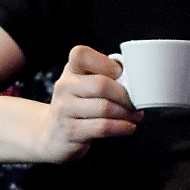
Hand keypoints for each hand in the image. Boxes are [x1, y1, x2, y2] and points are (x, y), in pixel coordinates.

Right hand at [37, 46, 142, 162]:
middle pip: (101, 85)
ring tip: (135, 115)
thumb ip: (105, 76)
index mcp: (71, 70)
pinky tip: (128, 127)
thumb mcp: (85, 84)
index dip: (106, 63)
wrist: (52, 134)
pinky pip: (102, 127)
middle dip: (125, 95)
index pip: (82, 55)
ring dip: (126, 113)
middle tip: (136, 102)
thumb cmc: (78, 105)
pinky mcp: (70, 131)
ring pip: (104, 108)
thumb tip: (136, 79)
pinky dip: (121, 127)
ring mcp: (64, 109)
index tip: (121, 74)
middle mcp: (64, 87)